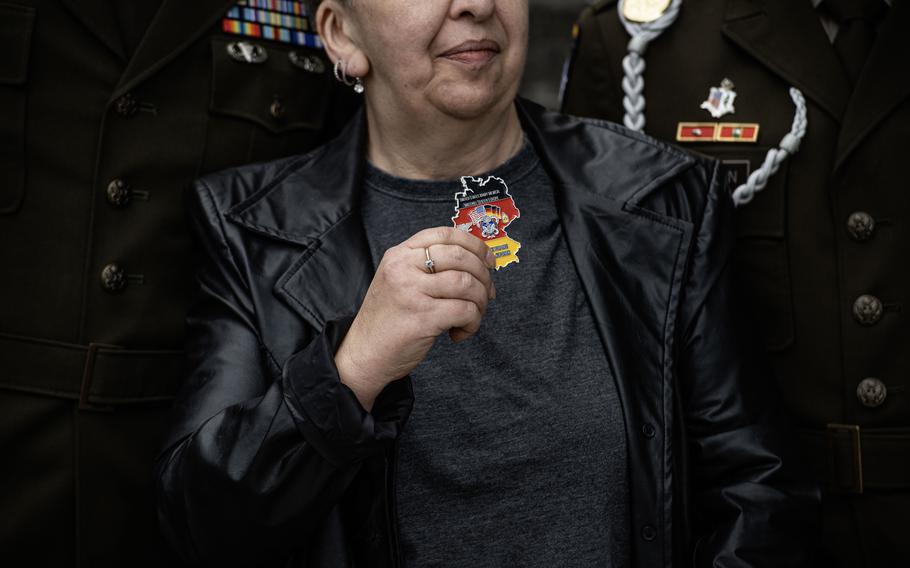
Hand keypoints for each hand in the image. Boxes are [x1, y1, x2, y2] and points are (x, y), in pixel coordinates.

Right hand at [334, 227, 495, 408]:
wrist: (363, 354)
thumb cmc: (388, 320)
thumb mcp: (398, 280)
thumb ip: (427, 267)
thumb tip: (476, 263)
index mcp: (399, 254)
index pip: (444, 234)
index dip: (474, 244)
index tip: (488, 260)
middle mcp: (403, 268)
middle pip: (460, 257)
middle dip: (483, 276)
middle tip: (486, 294)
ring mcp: (412, 291)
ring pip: (467, 283)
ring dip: (480, 302)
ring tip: (472, 317)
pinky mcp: (422, 317)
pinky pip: (465, 311)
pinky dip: (473, 322)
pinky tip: (460, 332)